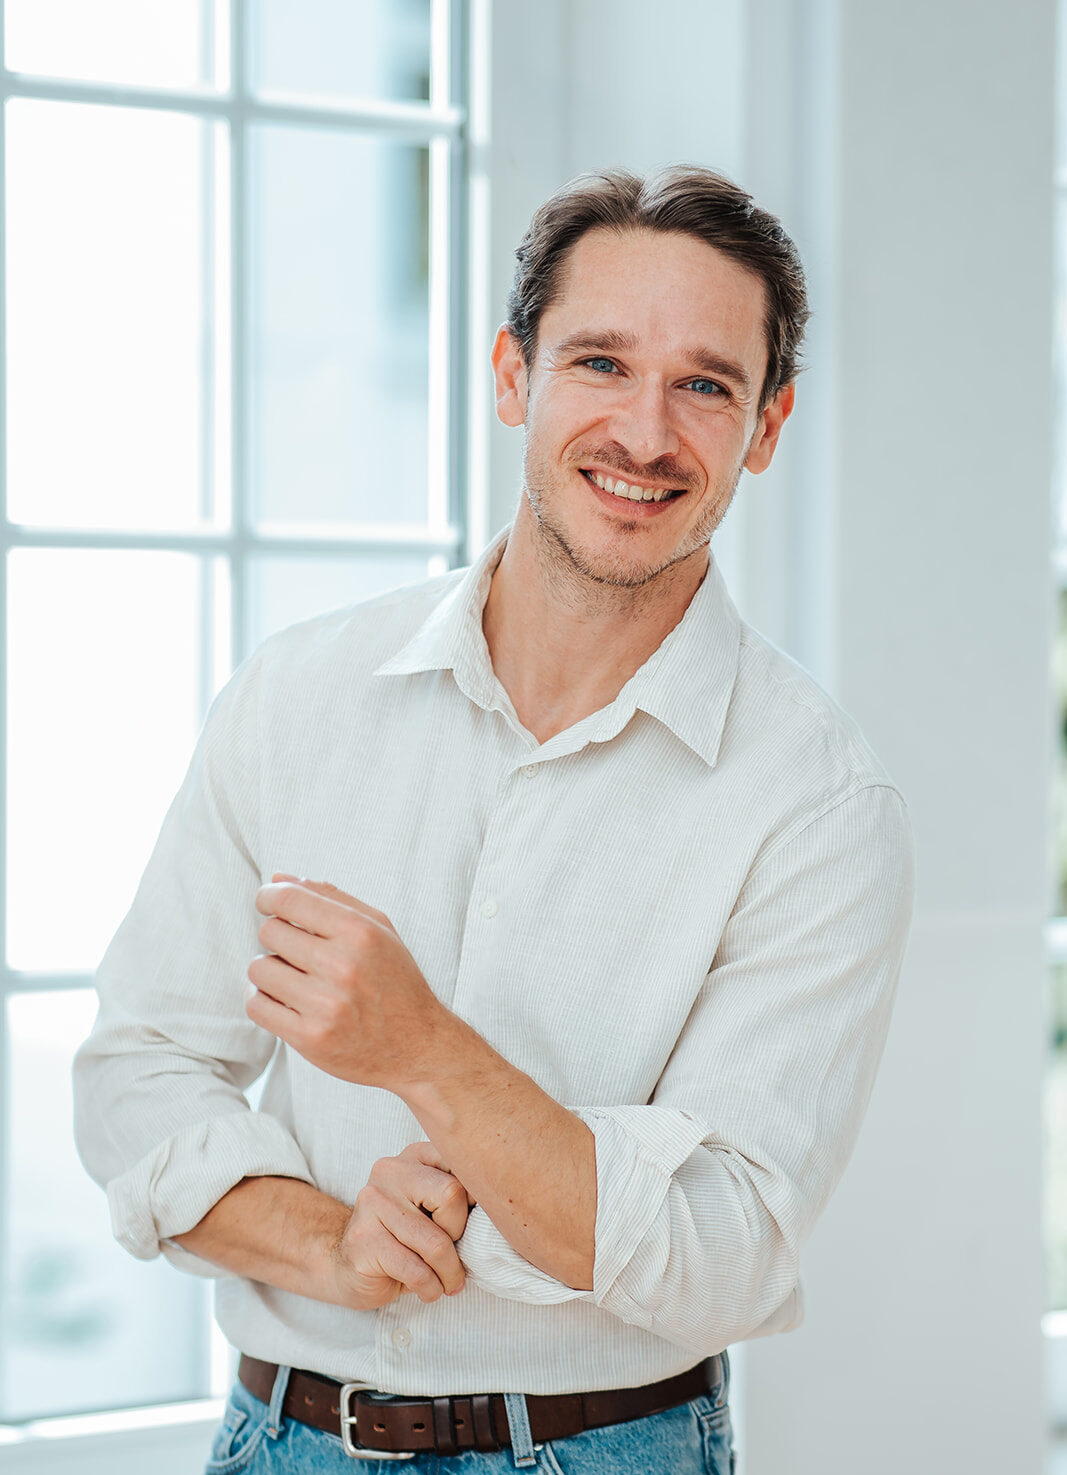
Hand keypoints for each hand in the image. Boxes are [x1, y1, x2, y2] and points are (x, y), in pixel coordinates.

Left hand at [247, 875, 451, 1089]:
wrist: (418, 1045)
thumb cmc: (396, 982)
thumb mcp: (378, 929)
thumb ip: (330, 898)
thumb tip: (278, 879)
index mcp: (359, 933)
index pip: (289, 899)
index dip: (268, 896)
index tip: (267, 902)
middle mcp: (342, 966)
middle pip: (270, 932)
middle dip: (276, 935)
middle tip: (295, 949)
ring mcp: (325, 1005)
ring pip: (259, 968)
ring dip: (270, 970)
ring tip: (294, 976)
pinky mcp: (310, 1038)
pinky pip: (256, 1006)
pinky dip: (263, 999)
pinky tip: (283, 999)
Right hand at [323, 1141, 474, 1309]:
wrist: (349, 1265)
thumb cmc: (404, 1239)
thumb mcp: (432, 1208)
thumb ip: (459, 1197)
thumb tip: (500, 1212)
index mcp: (414, 1156)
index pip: (462, 1164)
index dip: (476, 1199)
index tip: (473, 1223)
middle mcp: (390, 1171)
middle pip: (451, 1195)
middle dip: (460, 1235)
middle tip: (455, 1256)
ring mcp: (372, 1204)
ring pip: (435, 1242)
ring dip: (449, 1274)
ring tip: (448, 1283)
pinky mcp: (364, 1241)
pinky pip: (416, 1270)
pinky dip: (430, 1288)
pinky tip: (428, 1290)